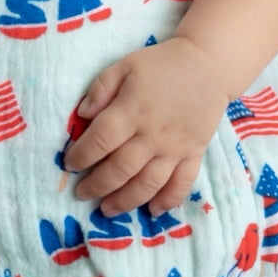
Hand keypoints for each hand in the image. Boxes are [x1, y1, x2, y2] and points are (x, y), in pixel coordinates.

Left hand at [63, 38, 230, 216]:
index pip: (100, 140)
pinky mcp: (194, 154)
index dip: (81, 156)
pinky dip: (168, 200)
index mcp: (132, 110)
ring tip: (107, 209)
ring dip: (125, 201)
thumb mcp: (125, 66)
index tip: (69, 164)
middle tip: (81, 194)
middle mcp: (152, 134)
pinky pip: (182, 183)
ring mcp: (175, 148)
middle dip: (96, 185)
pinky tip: (152, 211)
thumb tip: (82, 115)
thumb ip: (101, 88)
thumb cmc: (161, 65)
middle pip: (120, 169)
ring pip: (147, 183)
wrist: (208, 65)